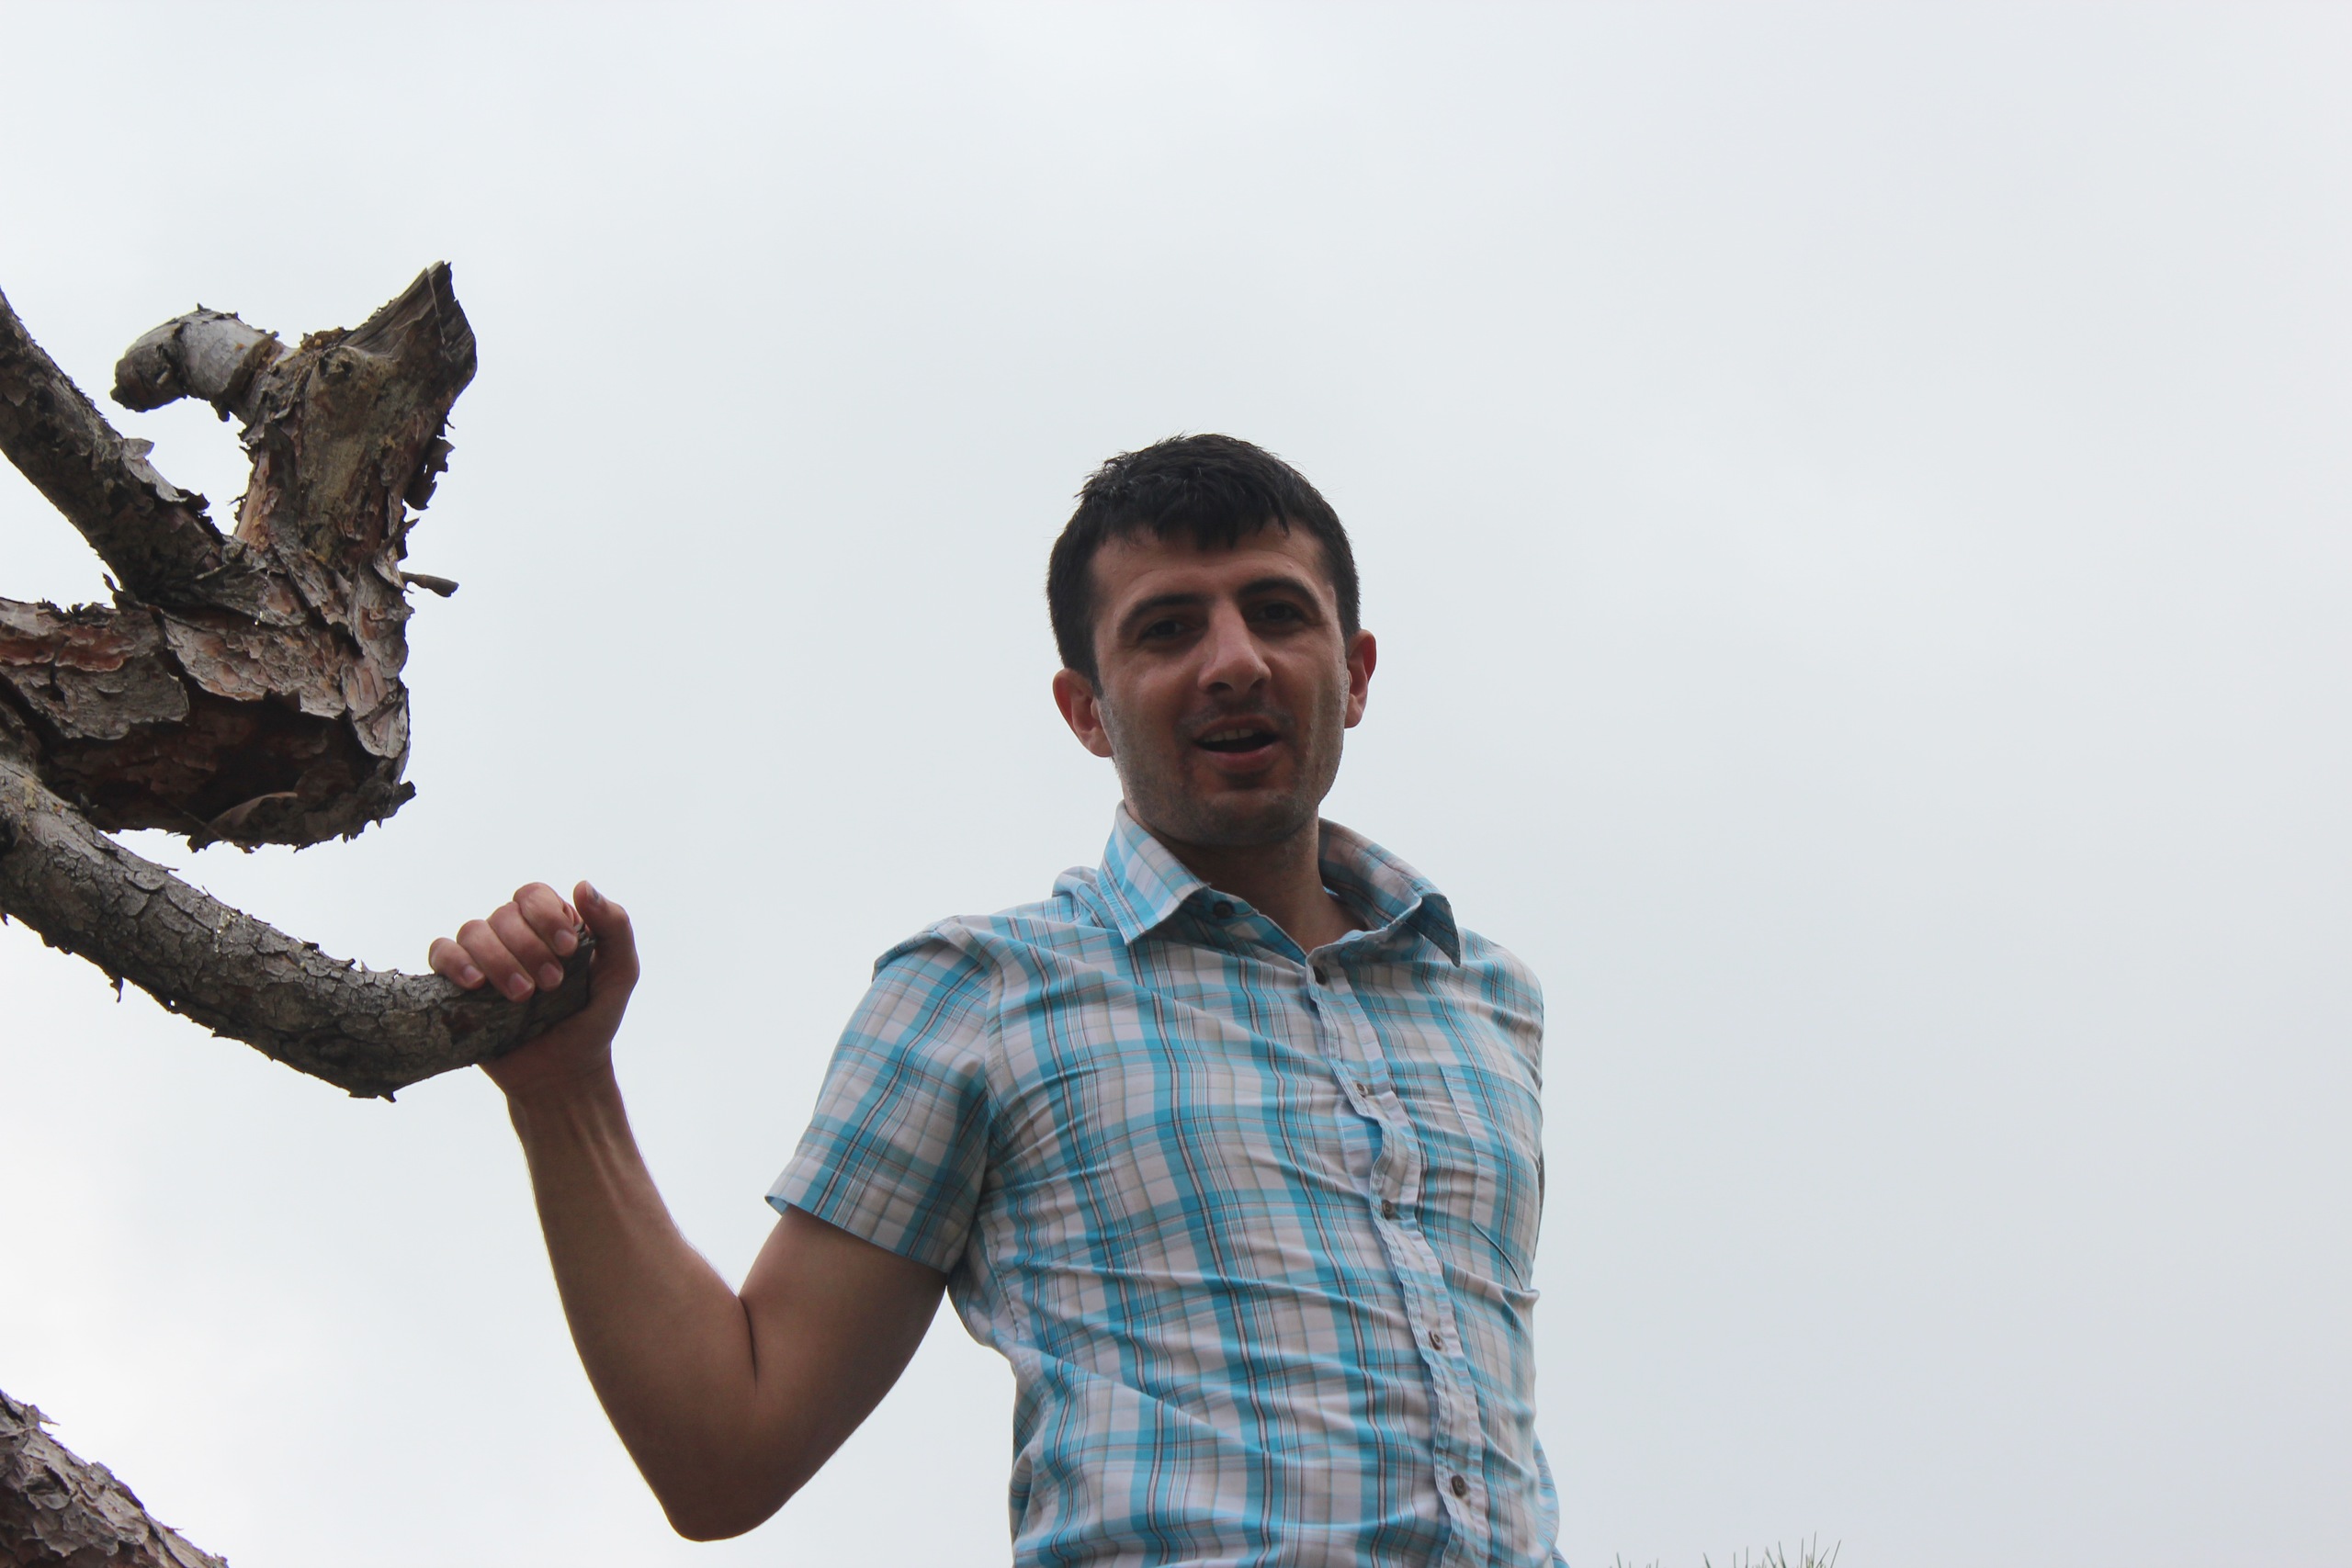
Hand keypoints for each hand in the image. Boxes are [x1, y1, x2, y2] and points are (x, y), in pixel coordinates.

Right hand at [429, 880, 639, 1099]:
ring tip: (523, 996)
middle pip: (504, 914)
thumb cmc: (593, 1020)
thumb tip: (581, 885)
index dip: (547, 915)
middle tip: (552, 985)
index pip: (534, 895)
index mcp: (548, 926)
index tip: (568, 949)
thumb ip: (615, 927)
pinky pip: (440, 953)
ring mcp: (482, 960)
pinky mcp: (456, 986)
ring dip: (498, 960)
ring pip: (472, 932)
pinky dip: (454, 962)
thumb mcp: (620, 974)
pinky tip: (475, 984)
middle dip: (528, 947)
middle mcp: (512, 936)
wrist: (563, 1074)